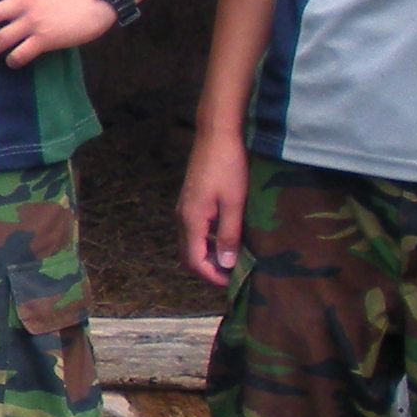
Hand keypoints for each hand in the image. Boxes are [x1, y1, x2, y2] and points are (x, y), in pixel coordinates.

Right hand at [179, 127, 251, 290]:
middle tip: (233, 274)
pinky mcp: (190, 201)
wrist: (216, 134)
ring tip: (233, 259)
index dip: (212, 276)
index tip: (233, 282)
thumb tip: (227, 264)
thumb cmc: (228, 167)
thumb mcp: (234, 203)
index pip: (195, 261)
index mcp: (191, 220)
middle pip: (188, 256)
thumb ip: (229, 235)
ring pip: (191, 243)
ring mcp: (184, 209)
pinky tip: (226, 238)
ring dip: (208, 256)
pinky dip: (207, 242)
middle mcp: (182, 217)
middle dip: (208, 270)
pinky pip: (194, 231)